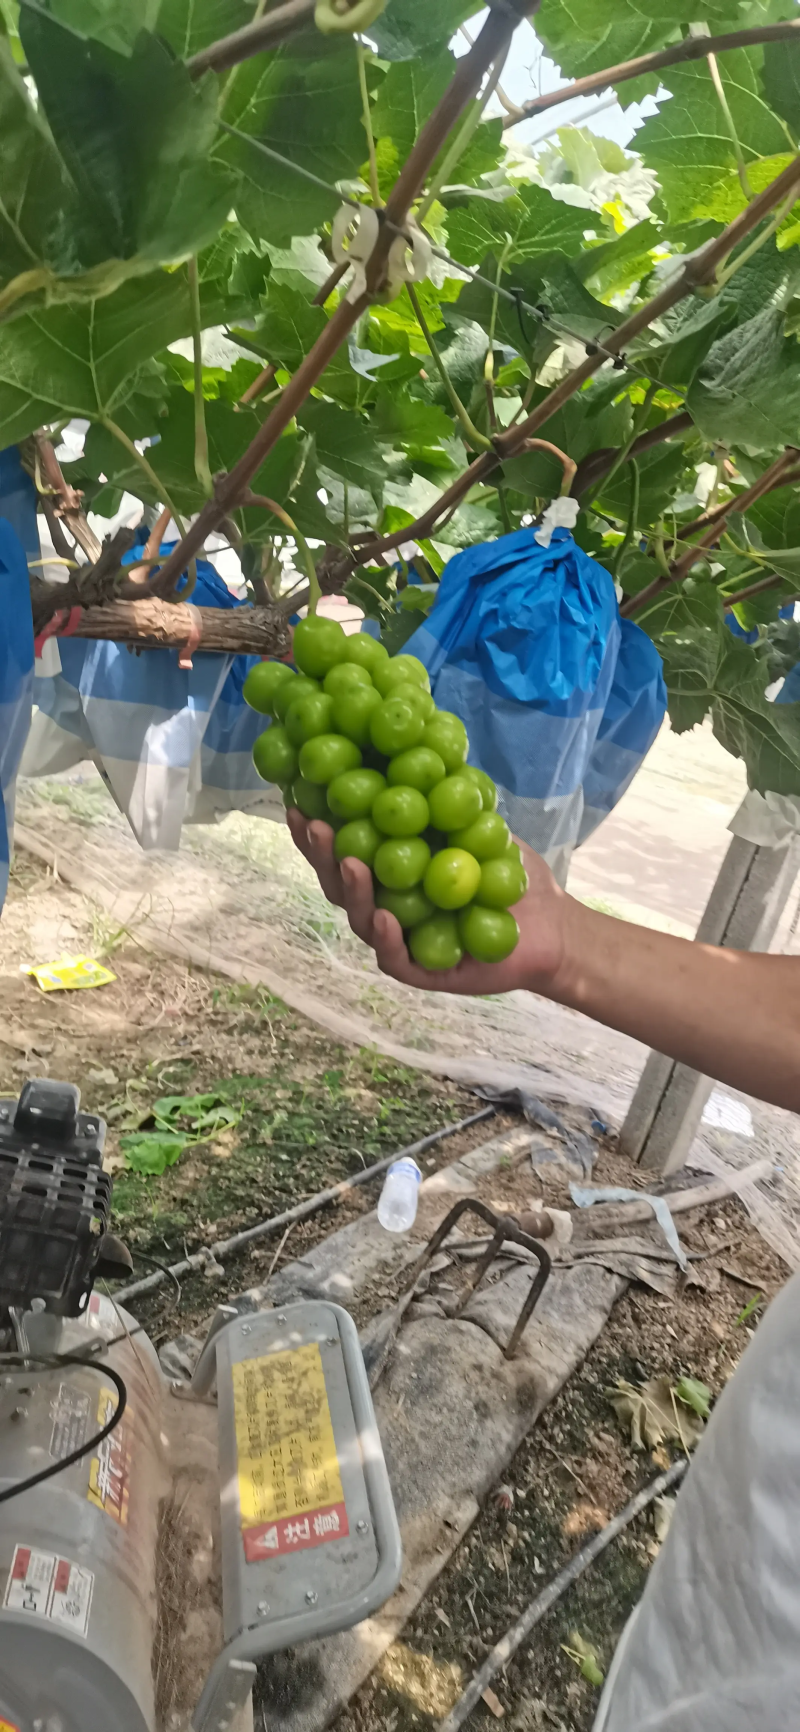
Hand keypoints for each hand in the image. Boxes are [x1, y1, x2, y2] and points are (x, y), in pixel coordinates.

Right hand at [287, 809, 570, 996]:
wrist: (552, 924)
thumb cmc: (505, 872)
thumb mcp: (472, 822)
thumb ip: (438, 794)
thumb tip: (405, 743)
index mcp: (388, 870)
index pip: (342, 847)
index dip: (317, 828)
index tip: (297, 798)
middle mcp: (384, 903)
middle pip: (339, 883)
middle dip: (321, 853)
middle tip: (313, 823)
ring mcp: (399, 939)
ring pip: (361, 918)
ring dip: (352, 890)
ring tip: (349, 863)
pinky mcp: (422, 970)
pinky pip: (395, 958)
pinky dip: (387, 938)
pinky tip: (384, 917)